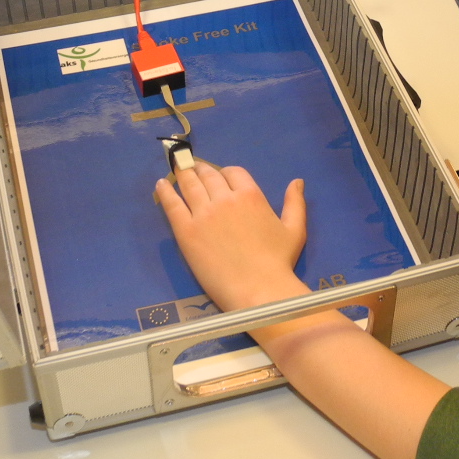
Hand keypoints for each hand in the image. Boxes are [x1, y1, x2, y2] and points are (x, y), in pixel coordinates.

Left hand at [156, 162, 308, 312]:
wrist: (257, 290)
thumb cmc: (279, 262)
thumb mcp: (294, 230)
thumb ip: (295, 203)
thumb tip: (298, 181)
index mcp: (250, 195)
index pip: (233, 172)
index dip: (225, 173)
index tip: (220, 176)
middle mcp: (225, 199)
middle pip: (208, 175)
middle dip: (201, 170)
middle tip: (193, 168)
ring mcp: (203, 214)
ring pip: (189, 185)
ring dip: (182, 174)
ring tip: (177, 169)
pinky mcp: (186, 231)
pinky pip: (172, 205)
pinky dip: (165, 192)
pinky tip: (161, 185)